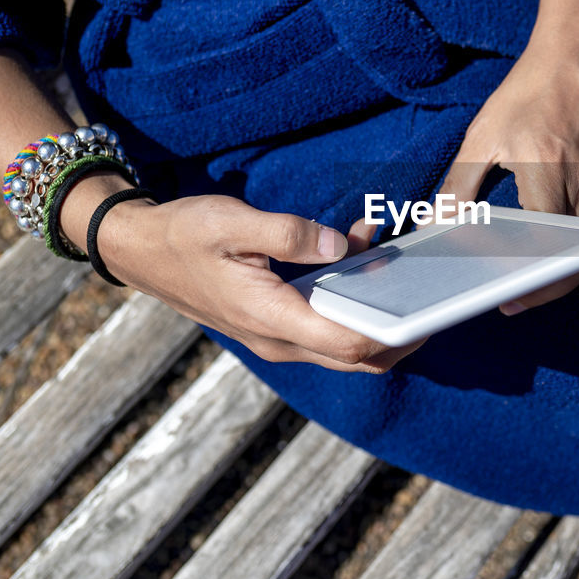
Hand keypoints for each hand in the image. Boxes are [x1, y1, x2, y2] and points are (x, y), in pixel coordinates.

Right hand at [96, 195, 423, 371]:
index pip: (351, 344)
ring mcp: (278, 337)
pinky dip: (352, 302)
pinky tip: (360, 255)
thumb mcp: (232, 221)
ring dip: (378, 315)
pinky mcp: (277, 325)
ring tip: (402, 267)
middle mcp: (280, 340)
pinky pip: (326, 326)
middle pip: (359, 358)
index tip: (431, 313)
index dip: (396, 335)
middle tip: (438, 298)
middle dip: (403, 335)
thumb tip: (344, 246)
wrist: (140, 249)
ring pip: (346, 346)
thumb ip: (289, 232)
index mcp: (272, 318)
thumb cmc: (184, 233)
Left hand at [440, 25, 578, 312]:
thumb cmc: (527, 94)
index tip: (503, 294)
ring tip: (540, 294)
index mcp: (547, 167)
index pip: (541, 240)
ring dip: (570, 280)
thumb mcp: (483, 135)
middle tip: (512, 304)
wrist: (576, 56)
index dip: (524, 274)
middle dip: (542, 287)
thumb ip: (459, 185)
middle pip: (570, 253)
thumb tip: (432, 225)